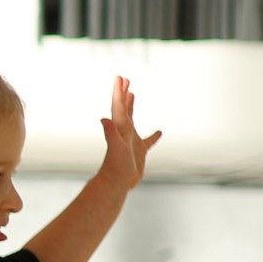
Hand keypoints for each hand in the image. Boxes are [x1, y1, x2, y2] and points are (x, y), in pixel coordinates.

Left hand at [93, 75, 160, 190]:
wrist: (116, 184)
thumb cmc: (116, 167)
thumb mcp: (115, 148)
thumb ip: (110, 133)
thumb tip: (103, 119)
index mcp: (120, 128)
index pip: (118, 106)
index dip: (119, 91)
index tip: (120, 77)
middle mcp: (123, 132)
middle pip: (122, 108)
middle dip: (123, 93)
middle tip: (124, 79)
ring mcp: (130, 141)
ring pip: (131, 119)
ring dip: (131, 106)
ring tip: (132, 94)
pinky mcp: (138, 152)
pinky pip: (147, 141)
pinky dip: (153, 136)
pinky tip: (159, 132)